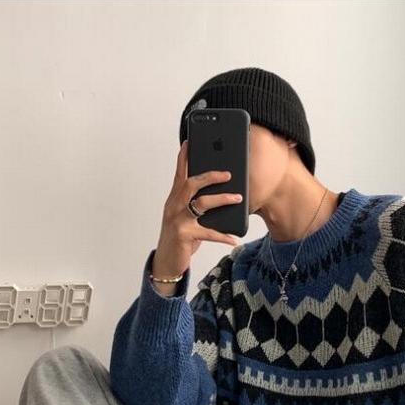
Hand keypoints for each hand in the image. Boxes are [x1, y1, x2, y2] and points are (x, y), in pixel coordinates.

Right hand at [152, 140, 241, 295]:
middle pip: (191, 184)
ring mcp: (178, 220)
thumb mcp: (186, 218)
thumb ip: (196, 205)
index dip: (184, 158)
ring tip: (238, 198)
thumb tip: (220, 195)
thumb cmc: (179, 237)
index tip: (190, 142)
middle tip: (228, 173)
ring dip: (222, 199)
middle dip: (210, 176)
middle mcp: (174, 206)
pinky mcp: (184, 235)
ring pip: (201, 204)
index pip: (179, 174)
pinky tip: (234, 238)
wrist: (166, 261)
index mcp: (174, 199)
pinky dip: (222, 235)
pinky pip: (208, 233)